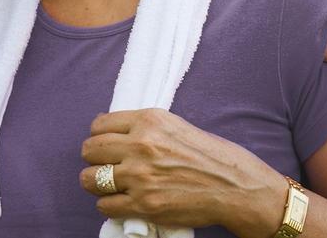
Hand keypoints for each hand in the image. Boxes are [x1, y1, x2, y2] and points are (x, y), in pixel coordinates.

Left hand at [81, 109, 284, 235]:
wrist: (237, 188)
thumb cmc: (211, 156)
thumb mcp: (175, 125)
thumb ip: (144, 127)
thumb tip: (112, 131)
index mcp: (148, 121)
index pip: (99, 125)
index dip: (99, 136)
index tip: (105, 144)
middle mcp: (141, 145)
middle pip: (90, 150)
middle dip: (94, 159)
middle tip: (104, 165)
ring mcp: (141, 176)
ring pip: (90, 179)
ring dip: (95, 183)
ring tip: (107, 184)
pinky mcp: (145, 204)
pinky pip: (105, 205)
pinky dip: (108, 205)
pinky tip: (121, 202)